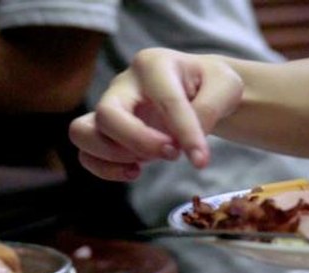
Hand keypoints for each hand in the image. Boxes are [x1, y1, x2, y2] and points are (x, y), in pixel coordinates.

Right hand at [68, 48, 243, 180]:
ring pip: (82, 132)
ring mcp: (109, 108)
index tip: (202, 161)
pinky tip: (135, 171)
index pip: (165, 101)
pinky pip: (85, 155)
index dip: (185, 133)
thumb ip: (210, 109)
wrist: (197, 90)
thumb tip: (186, 142)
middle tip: (172, 154)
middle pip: (108, 113)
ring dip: (113, 156)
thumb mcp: (226, 88)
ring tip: (144, 164)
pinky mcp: (105, 132)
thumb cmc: (210, 86)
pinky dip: (104, 169)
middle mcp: (123, 84)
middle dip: (139, 142)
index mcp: (154, 65)